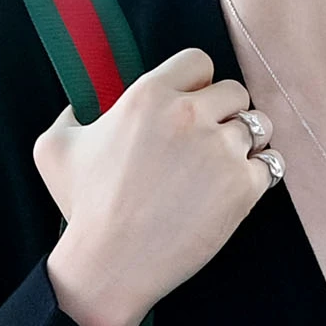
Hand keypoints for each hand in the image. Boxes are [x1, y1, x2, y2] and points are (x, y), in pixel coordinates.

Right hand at [33, 47, 281, 325]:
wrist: (112, 264)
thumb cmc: (84, 209)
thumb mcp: (55, 149)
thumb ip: (69, 114)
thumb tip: (77, 103)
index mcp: (148, 96)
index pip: (198, 61)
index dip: (198, 82)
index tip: (192, 104)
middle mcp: (189, 115)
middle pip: (235, 91)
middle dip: (226, 112)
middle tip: (210, 140)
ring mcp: (220, 150)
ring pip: (259, 125)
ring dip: (247, 142)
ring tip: (226, 163)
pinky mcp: (243, 185)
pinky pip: (270, 164)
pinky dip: (258, 175)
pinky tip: (236, 187)